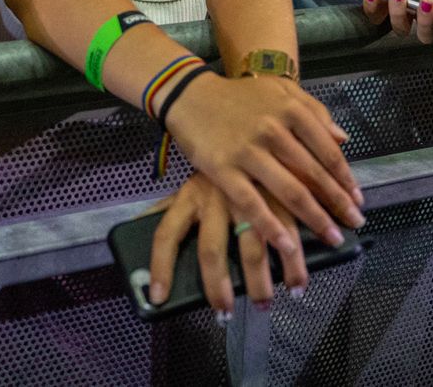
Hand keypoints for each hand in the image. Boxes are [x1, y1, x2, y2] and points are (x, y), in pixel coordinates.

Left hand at [148, 175, 306, 316]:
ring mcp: (249, 197)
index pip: (167, 234)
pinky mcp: (278, 195)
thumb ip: (168, 205)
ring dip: (260, 282)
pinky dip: (295, 261)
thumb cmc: (217, 163)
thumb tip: (135, 226)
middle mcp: (216, 198)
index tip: (158, 298)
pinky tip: (297, 281)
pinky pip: (286, 233)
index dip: (160, 267)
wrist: (251, 120)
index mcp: (189, 195)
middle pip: (212, 250)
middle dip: (217, 287)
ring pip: (252, 247)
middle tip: (224, 313)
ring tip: (264, 305)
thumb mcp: (191, 181)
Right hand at [163, 73, 360, 259]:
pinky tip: (288, 244)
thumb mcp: (281, 90)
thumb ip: (314, 111)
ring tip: (332, 238)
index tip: (358, 198)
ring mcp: (247, 151)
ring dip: (315, 219)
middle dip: (338, 203)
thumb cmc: (241, 97)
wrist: (191, 95)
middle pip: (314, 175)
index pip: (327, 150)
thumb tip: (343, 139)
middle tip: (355, 223)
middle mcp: (273, 130)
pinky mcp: (222, 169)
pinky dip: (272, 226)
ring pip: (290, 191)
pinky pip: (252, 203)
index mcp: (290, 110)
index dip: (345, 178)